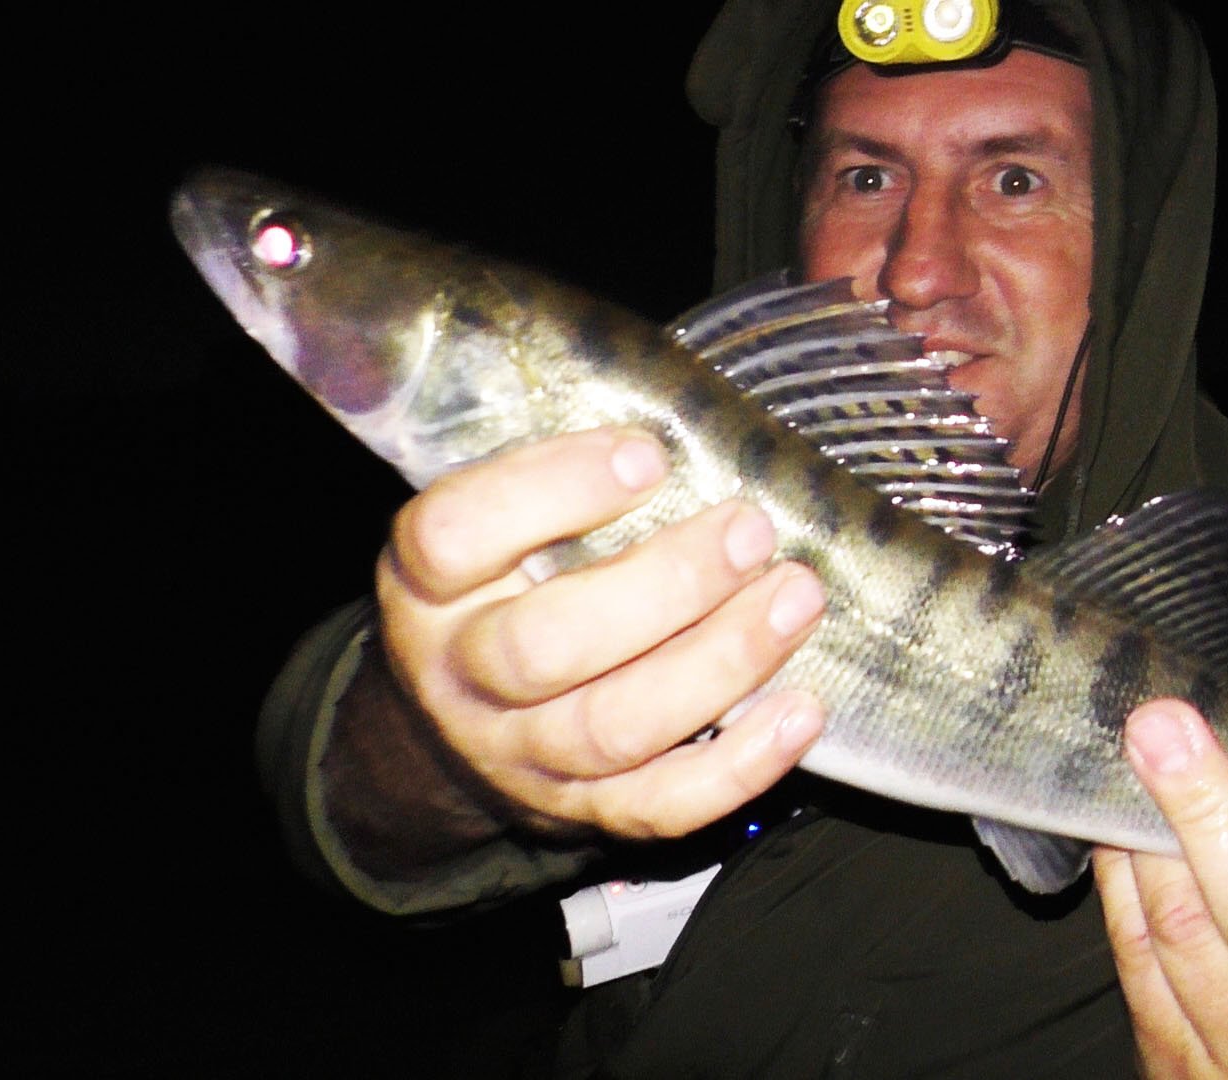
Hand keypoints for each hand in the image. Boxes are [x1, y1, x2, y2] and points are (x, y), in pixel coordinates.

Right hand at [372, 426, 826, 838]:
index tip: (647, 454)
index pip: (457, 534)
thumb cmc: (505, 585)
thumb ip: (556, 476)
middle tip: (751, 529)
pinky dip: (740, 766)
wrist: (455, 724)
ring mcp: (516, 753)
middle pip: (548, 645)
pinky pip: (659, 807)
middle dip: (666, 585)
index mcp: (426, 582)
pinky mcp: (579, 811)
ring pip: (614, 726)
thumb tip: (689, 408)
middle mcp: (459, 673)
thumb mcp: (494, 521)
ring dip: (720, 661)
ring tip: (797, 597)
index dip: (552, 490)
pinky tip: (801, 709)